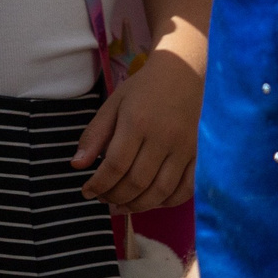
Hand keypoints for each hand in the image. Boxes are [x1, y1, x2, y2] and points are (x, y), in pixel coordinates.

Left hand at [73, 46, 201, 211]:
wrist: (185, 71)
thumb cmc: (145, 88)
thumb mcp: (114, 104)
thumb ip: (94, 135)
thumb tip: (77, 166)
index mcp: (137, 122)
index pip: (115, 165)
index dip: (99, 184)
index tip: (87, 191)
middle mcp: (163, 138)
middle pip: (137, 183)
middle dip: (114, 197)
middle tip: (102, 199)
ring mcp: (185, 148)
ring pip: (160, 191)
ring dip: (138, 206)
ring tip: (121, 206)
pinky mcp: (200, 155)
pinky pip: (185, 189)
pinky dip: (167, 202)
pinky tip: (151, 201)